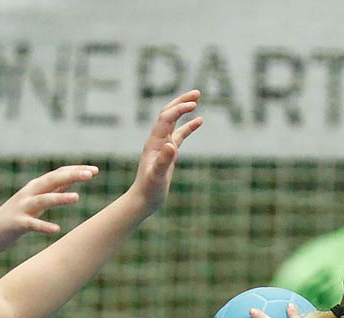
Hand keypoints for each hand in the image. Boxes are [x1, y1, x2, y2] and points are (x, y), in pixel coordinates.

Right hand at [0, 164, 96, 259]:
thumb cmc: (17, 217)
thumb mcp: (37, 201)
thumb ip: (53, 190)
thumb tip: (72, 179)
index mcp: (36, 188)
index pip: (59, 174)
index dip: (76, 171)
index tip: (95, 170)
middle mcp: (29, 194)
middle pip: (52, 181)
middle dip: (71, 176)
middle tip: (91, 174)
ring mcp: (22, 208)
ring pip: (43, 200)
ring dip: (60, 198)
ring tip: (77, 198)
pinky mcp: (16, 223)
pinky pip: (32, 224)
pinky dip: (43, 226)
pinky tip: (56, 230)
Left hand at [128, 90, 201, 213]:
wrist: (143, 200)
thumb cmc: (149, 190)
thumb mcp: (157, 176)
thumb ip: (163, 161)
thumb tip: (172, 146)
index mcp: (154, 142)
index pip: (167, 118)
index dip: (179, 109)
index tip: (194, 105)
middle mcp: (158, 140)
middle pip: (168, 113)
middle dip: (181, 102)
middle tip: (197, 93)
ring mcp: (163, 145)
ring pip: (174, 121)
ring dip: (184, 109)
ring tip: (197, 99)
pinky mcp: (169, 152)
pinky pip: (179, 135)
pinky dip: (189, 126)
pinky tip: (199, 120)